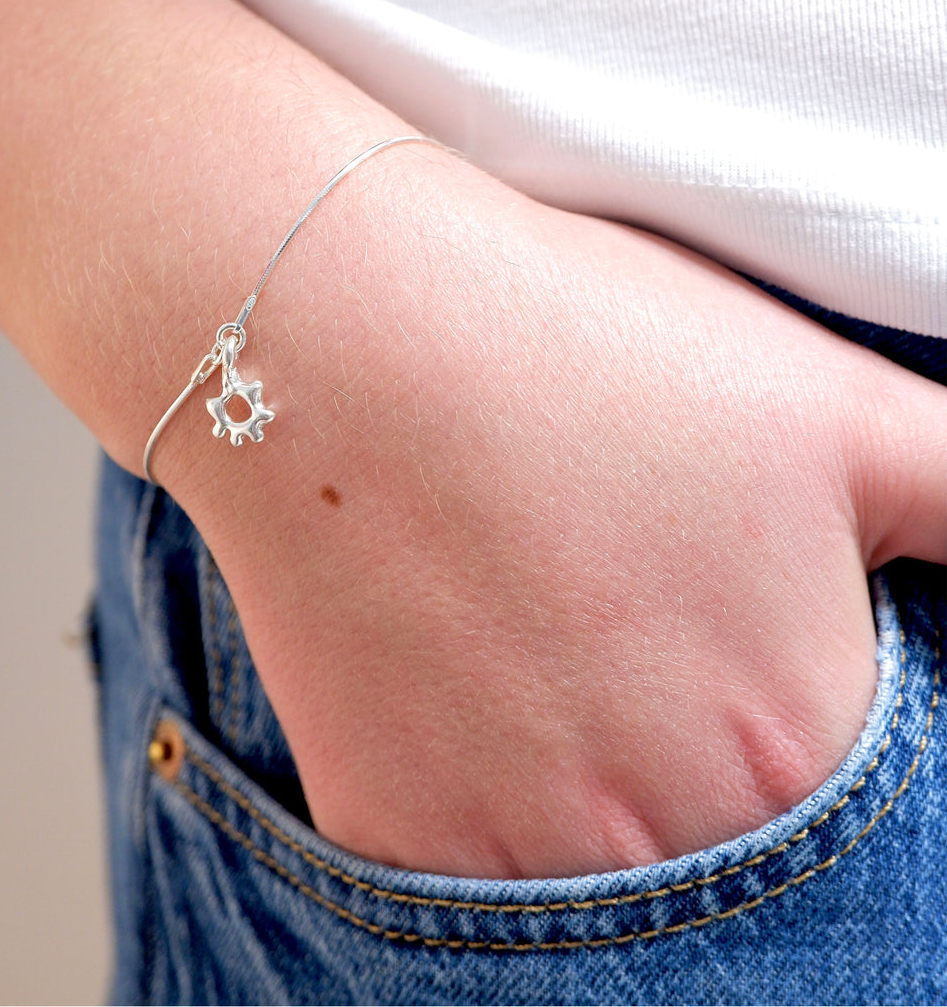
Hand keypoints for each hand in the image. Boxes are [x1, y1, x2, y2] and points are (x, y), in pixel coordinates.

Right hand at [176, 173, 946, 877]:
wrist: (336, 331)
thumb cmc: (589, 350)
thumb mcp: (843, 407)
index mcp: (796, 749)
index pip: (861, 793)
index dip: (808, 680)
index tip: (743, 603)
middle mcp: (659, 846)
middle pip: (730, 835)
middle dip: (710, 729)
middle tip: (636, 599)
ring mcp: (505, 866)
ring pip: (606, 859)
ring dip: (607, 766)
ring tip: (554, 616)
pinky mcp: (389, 839)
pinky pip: (476, 863)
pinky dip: (492, 777)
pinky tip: (470, 657)